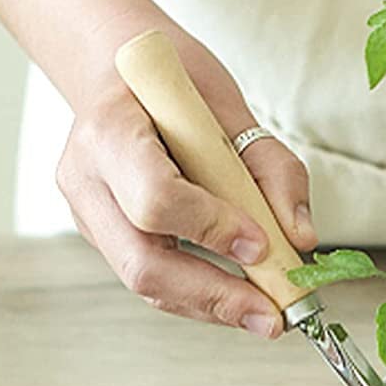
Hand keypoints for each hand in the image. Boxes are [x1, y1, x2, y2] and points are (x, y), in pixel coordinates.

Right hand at [57, 11, 316, 337]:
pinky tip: (238, 297)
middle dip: (213, 295)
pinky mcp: (102, 237)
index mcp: (110, 130)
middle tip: (272, 314)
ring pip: (144, 282)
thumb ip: (271, 170)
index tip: (262, 245)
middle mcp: (85, 178)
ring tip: (265, 314)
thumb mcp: (230, 106)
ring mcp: (87, 214)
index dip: (211, 227)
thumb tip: (299, 238)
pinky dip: (198, 293)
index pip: (155, 197)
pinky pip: (151, 276)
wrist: (120, 71)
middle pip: (141, 262)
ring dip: (210, 305)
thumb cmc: (174, 83)